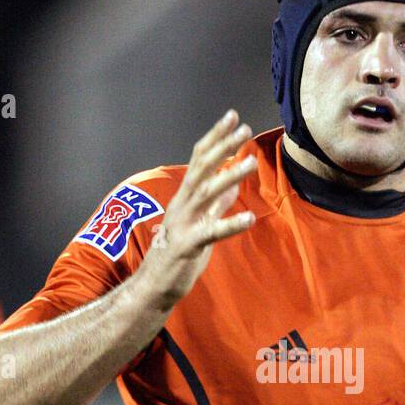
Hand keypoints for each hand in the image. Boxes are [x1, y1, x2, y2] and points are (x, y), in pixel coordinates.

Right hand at [140, 109, 256, 304]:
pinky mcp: (187, 245)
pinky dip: (230, 224)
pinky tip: (250, 219)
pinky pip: (210, 232)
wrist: (153, 286)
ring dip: (230, 176)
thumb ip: (217, 204)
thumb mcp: (201, 223)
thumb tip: (234, 185)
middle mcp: (182, 204)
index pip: (200, 159)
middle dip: (223, 146)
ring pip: (206, 193)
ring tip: (251, 162)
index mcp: (185, 197)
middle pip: (202, 168)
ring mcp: (183, 223)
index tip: (234, 117)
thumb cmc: (178, 255)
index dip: (216, 138)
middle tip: (244, 129)